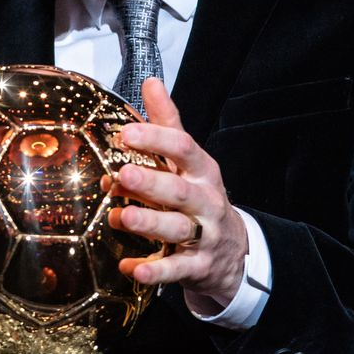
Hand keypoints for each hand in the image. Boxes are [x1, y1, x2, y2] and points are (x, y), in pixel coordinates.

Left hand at [108, 78, 247, 308]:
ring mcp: (203, 235)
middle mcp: (204, 200)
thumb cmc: (200, 197)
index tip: (125, 132)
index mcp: (201, 170)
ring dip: (149, 223)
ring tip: (121, 218)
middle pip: (179, 190)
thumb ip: (168, 123)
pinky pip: (176, 269)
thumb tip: (151, 82)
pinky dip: (155, 271)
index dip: (156, 138)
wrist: (232, 251)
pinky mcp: (196, 266)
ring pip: (178, 228)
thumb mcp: (190, 160)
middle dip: (151, 182)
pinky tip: (131, 268)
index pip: (183, 148)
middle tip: (122, 174)